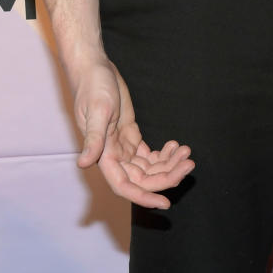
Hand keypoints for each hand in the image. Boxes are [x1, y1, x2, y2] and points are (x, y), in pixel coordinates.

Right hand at [73, 58, 193, 208]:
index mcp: (103, 155)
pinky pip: (149, 156)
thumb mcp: (97, 111)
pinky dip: (164, 154)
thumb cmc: (93, 87)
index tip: (165, 203)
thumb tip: (83, 163)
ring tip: (185, 151)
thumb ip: (93, 139)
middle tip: (188, 163)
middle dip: (167, 175)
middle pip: (143, 179)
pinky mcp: (129, 136)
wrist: (95, 70)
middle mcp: (113, 156)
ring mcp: (122, 148)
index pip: (124, 186)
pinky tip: (174, 145)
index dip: (143, 197)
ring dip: (169, 164)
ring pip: (149, 168)